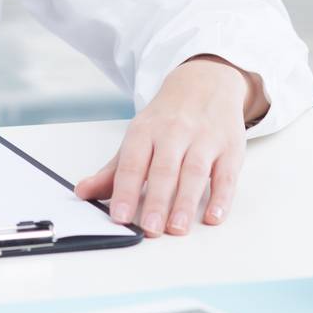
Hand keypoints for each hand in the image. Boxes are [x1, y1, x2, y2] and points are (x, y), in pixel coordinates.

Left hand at [74, 56, 263, 236]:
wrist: (204, 82)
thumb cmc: (168, 118)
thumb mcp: (138, 137)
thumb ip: (113, 170)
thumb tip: (82, 192)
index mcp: (146, 131)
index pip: (133, 162)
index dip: (125, 190)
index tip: (120, 216)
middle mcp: (175, 133)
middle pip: (164, 169)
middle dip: (157, 201)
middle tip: (150, 229)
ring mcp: (204, 139)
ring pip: (194, 172)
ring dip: (185, 202)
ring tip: (177, 228)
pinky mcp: (230, 148)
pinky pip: (226, 175)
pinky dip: (221, 197)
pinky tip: (213, 217)